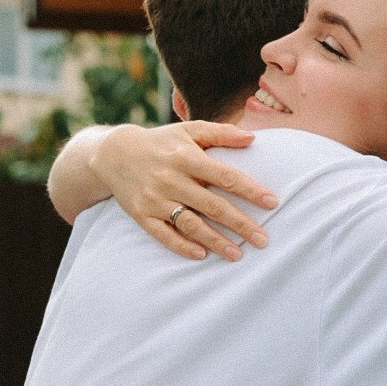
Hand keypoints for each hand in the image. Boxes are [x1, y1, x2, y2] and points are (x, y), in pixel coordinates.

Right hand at [90, 121, 278, 261]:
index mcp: (186, 157)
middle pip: (212, 205)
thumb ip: (221, 133)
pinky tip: (202, 255)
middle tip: (263, 240)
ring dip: (215, 241)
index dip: (250, 190)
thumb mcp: (188, 130)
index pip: (225, 176)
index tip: (272, 203)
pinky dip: (182, 246)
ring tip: (238, 254)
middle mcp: (171, 179)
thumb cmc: (162, 143)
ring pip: (190, 224)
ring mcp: (155, 199)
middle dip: (240, 224)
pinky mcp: (141, 215)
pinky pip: (163, 235)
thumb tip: (252, 138)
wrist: (113, 154)